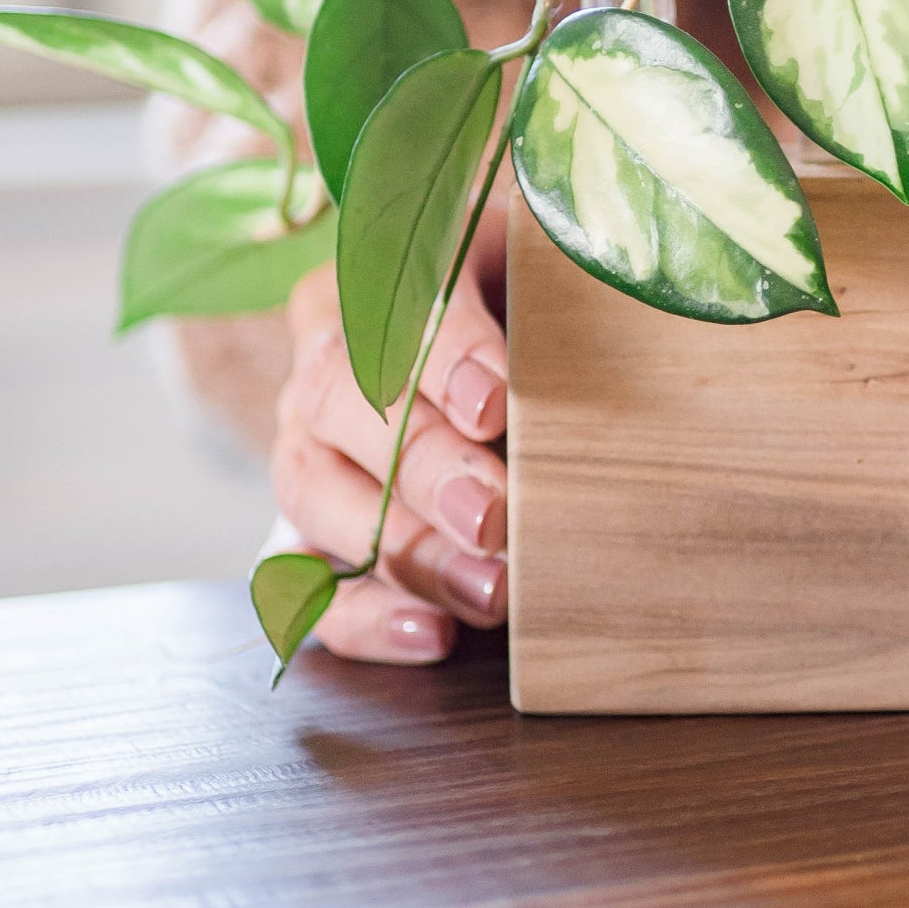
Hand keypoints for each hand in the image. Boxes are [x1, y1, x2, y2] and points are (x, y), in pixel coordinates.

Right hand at [269, 231, 509, 663]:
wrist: (502, 359)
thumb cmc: (532, 303)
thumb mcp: (541, 272)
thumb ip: (552, 295)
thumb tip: (605, 349)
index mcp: (372, 275)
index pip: (390, 300)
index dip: (441, 355)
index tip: (494, 403)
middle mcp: (322, 362)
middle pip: (343, 403)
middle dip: (422, 466)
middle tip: (493, 513)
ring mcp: (303, 449)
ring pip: (315, 496)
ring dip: (407, 549)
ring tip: (491, 587)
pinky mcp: (306, 533)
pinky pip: (308, 585)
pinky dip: (366, 618)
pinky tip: (433, 635)